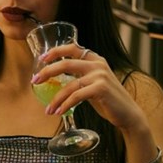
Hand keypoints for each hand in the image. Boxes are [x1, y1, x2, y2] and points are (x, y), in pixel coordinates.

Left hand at [32, 44, 146, 132]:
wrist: (127, 114)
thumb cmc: (108, 100)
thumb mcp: (93, 84)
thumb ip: (79, 78)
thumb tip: (56, 80)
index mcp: (95, 59)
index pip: (73, 48)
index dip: (55, 51)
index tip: (42, 59)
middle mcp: (98, 64)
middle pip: (66, 64)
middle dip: (47, 72)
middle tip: (35, 81)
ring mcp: (100, 75)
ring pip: (70, 85)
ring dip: (56, 99)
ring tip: (48, 110)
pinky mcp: (101, 88)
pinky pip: (76, 96)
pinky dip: (65, 104)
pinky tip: (59, 112)